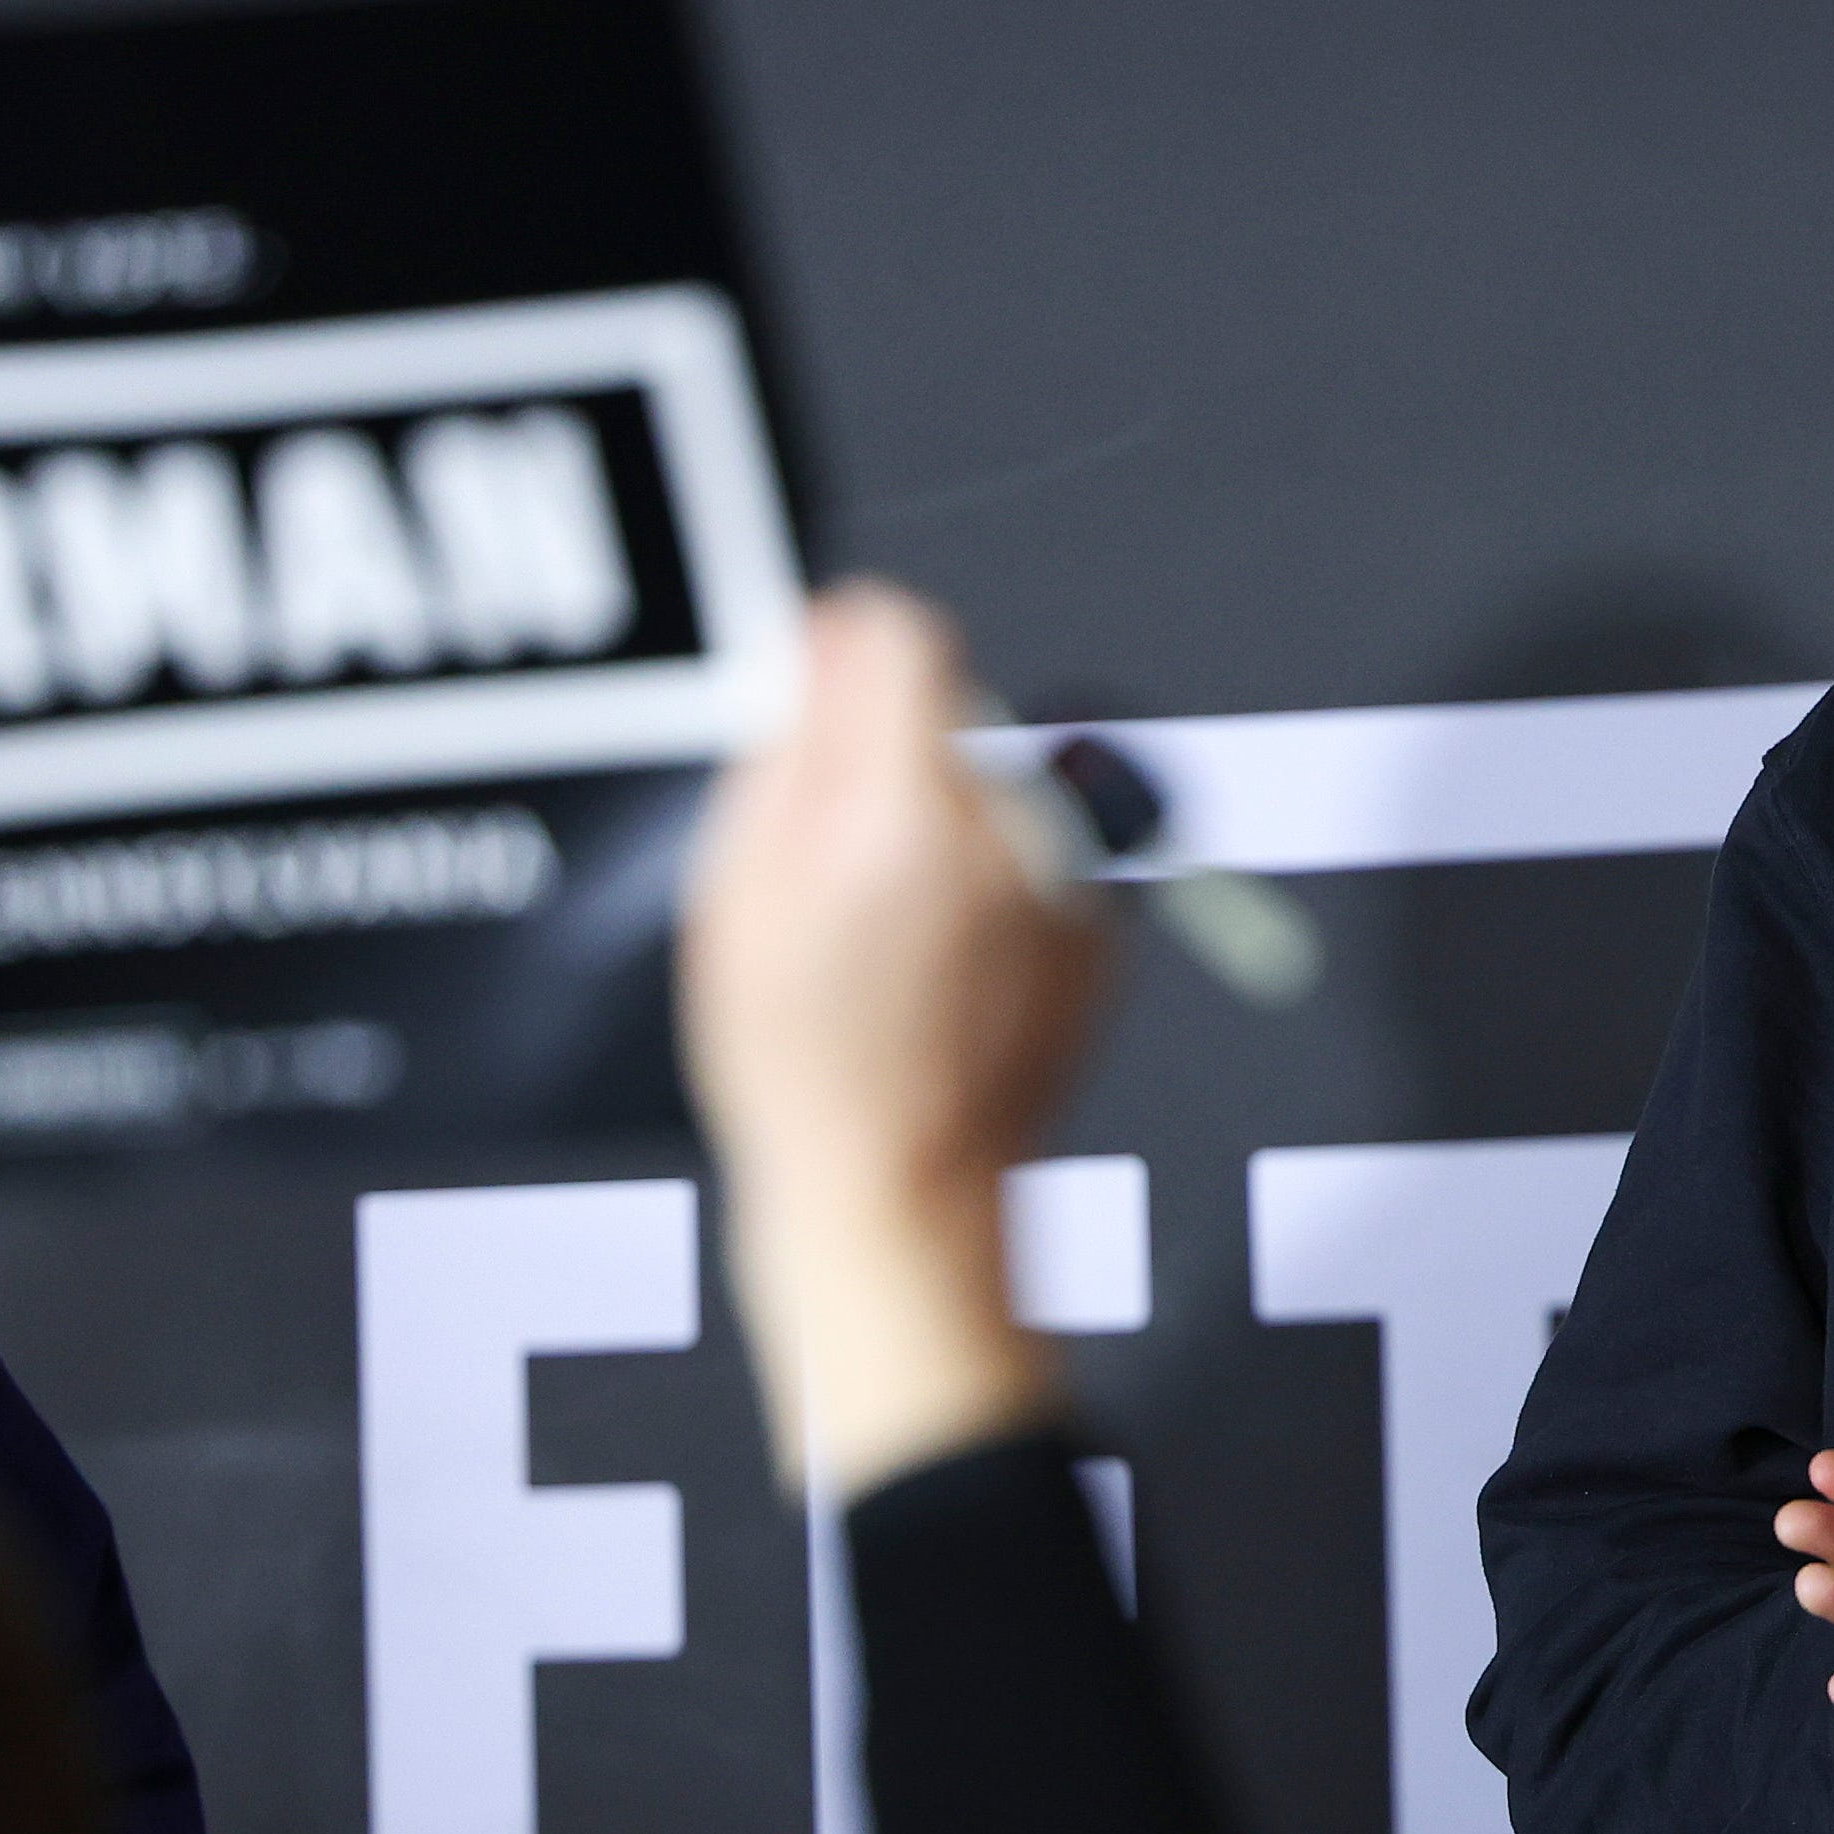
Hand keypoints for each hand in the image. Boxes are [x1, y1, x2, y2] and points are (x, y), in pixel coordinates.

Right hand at [682, 583, 1107, 1495]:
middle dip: (885, 770)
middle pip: (946, 723)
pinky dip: (991, 899)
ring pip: (990, 799)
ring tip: (884, 946)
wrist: (904, 1197)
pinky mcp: (1095, 937)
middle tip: (830, 873)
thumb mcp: (738, 898)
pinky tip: (937, 978)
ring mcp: (1064, 887)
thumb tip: (821, 649)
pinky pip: (1033, 870)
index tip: (818, 685)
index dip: (846, 653)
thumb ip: (786, 750)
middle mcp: (1007, 833)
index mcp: (906, 808)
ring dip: (941, 837)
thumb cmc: (811, 1079)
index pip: (904, 636)